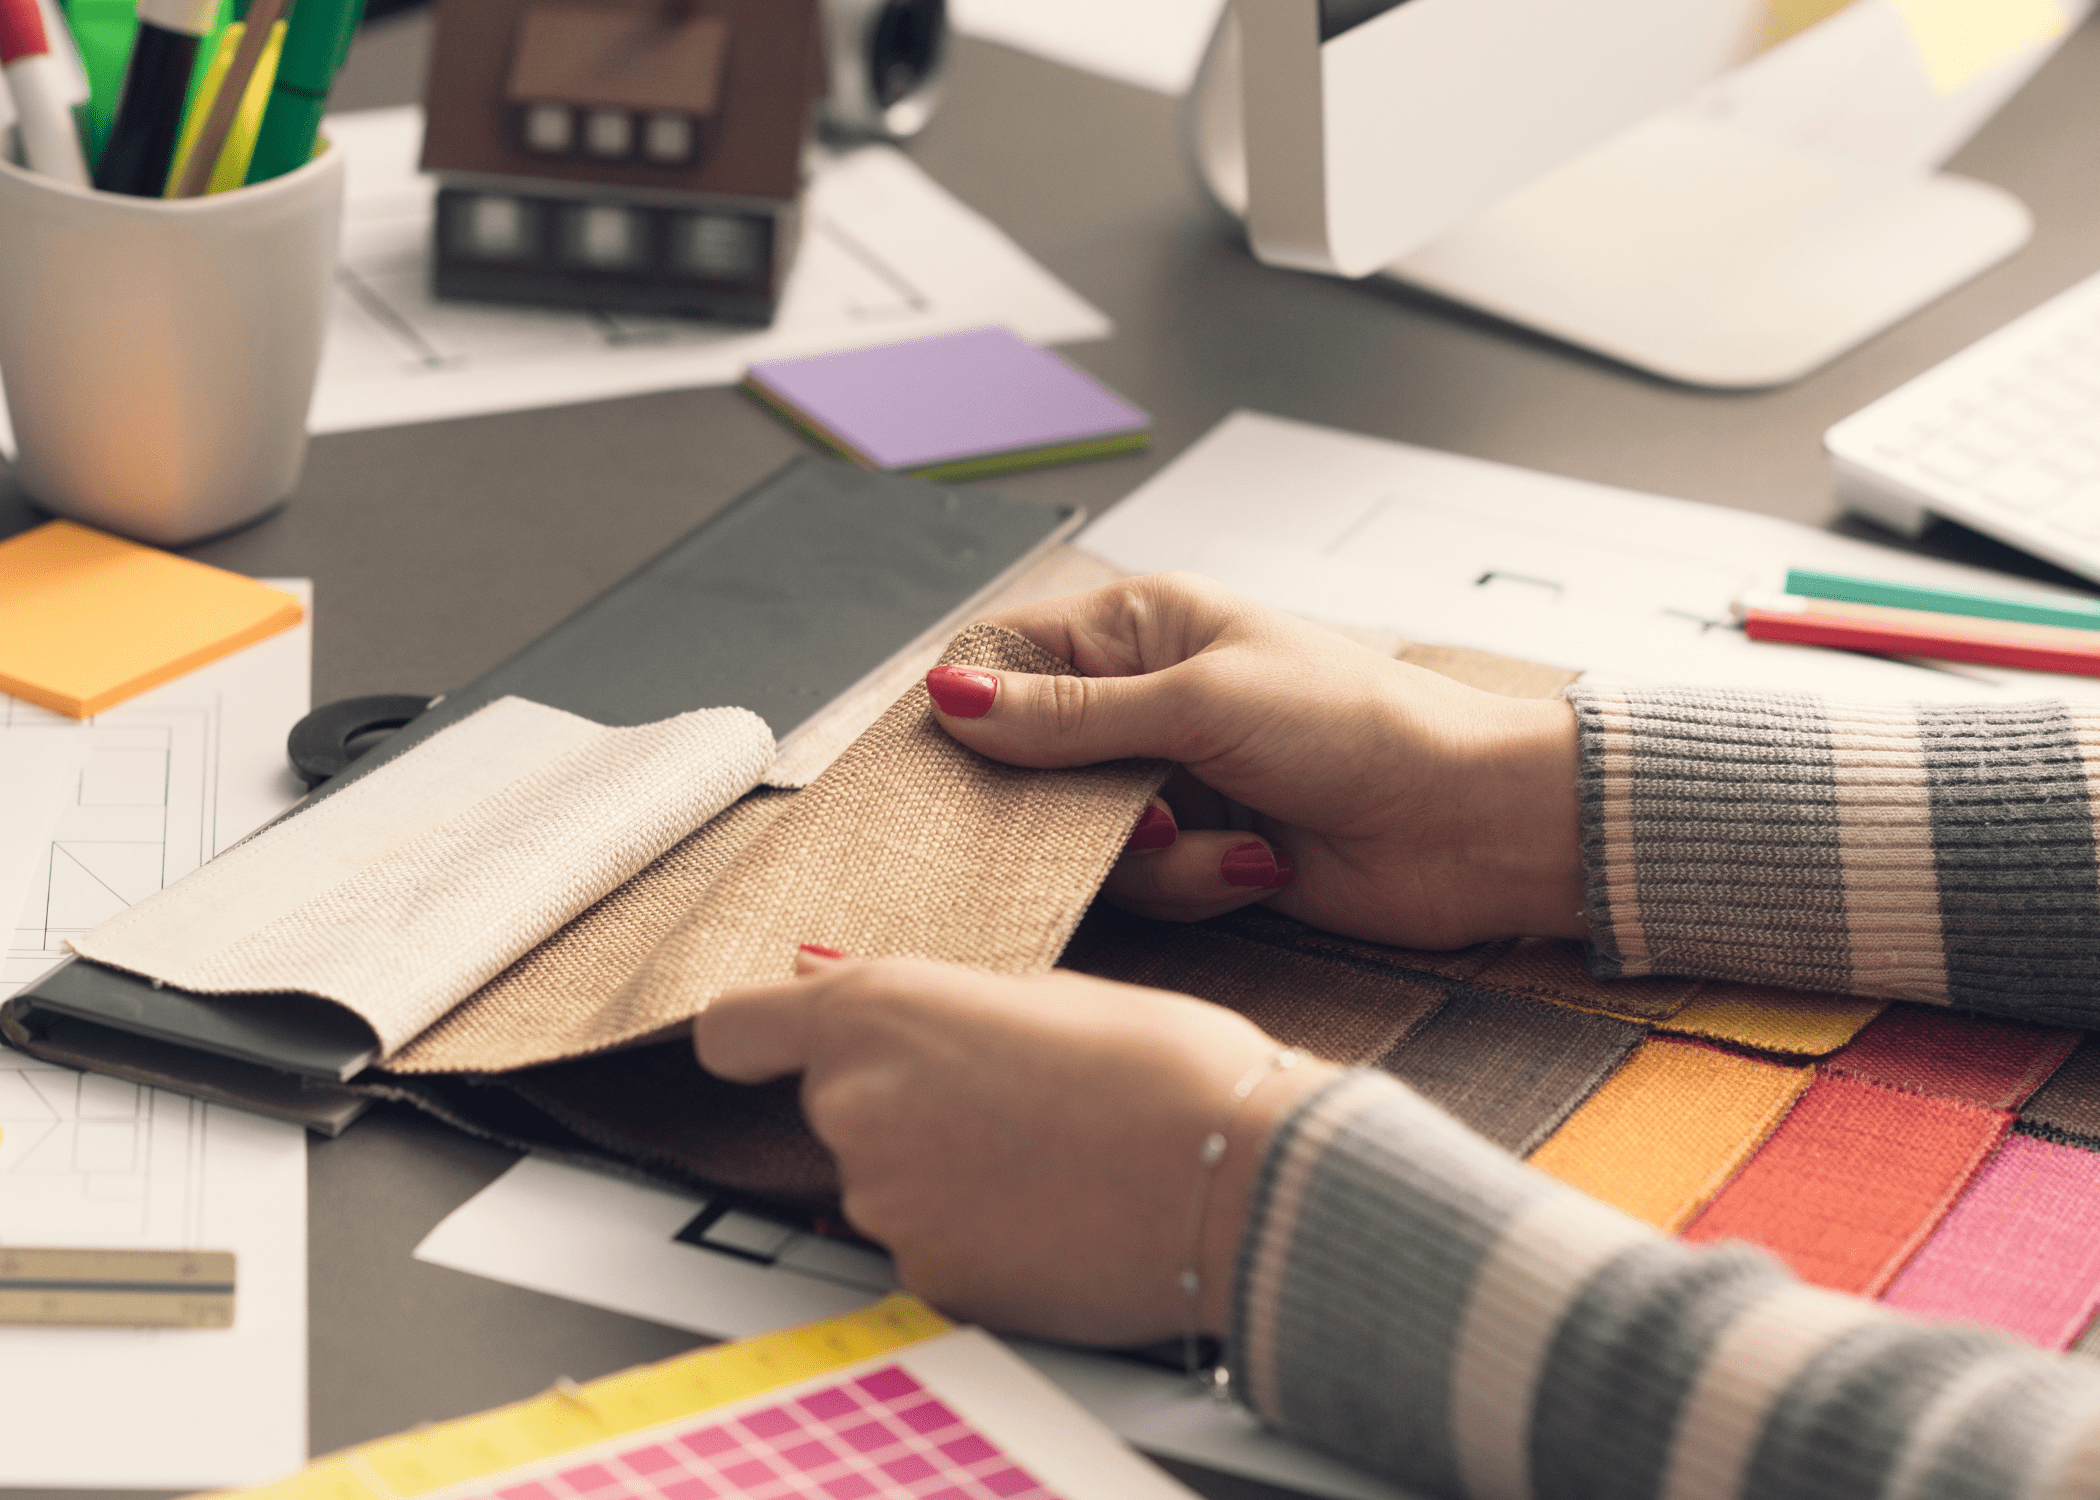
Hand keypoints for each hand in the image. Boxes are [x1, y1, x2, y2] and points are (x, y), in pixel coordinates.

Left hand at [694, 950, 1336, 1345]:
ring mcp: (885, 1205)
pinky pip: (927, 1247)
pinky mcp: (927, 1281)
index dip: (759, 1036)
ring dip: (938, 1169)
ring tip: (1046, 1154)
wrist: (1239, 1179)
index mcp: (877, 1011)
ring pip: (884, 1179)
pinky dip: (971, 1234)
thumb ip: (922, 998)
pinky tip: (1050, 1213)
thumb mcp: (1041, 990)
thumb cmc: (1163, 1064)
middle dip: (898, 1102)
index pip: (734, 1029)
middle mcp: (855, 1107)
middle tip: (1003, 1096)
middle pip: (832, 1105)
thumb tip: (825, 977)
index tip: (777, 1043)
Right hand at [926, 571, 1585, 948]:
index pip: (1009, 656)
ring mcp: (1173, 780)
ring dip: (1151, 855)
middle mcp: (1148, 700)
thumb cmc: (1360, 728)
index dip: (973, 710)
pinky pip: (1143, 886)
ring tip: (1225, 837)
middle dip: (1068, 804)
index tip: (950, 763)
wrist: (1468, 826)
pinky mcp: (1200, 854)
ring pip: (1083, 836)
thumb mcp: (1200, 704)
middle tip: (1126, 813)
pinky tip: (1259, 865)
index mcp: (1145, 627)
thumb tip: (952, 698)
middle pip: (1033, 761)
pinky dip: (1195, 884)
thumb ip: (1069, 716)